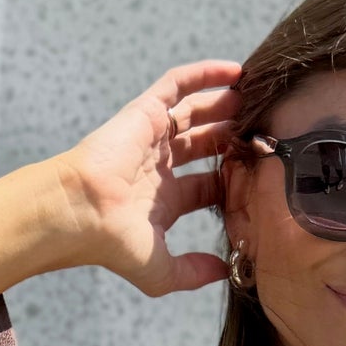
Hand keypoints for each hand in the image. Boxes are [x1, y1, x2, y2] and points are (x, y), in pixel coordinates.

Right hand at [56, 60, 243, 296]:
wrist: (80, 212)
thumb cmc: (112, 242)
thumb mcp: (160, 272)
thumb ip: (192, 273)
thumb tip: (224, 271)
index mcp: (164, 201)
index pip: (207, 186)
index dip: (234, 180)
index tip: (262, 174)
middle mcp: (158, 166)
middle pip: (204, 145)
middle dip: (233, 138)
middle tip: (264, 131)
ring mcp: (151, 138)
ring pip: (195, 113)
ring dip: (224, 105)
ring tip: (257, 98)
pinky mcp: (144, 112)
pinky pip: (177, 84)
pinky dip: (205, 74)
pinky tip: (235, 71)